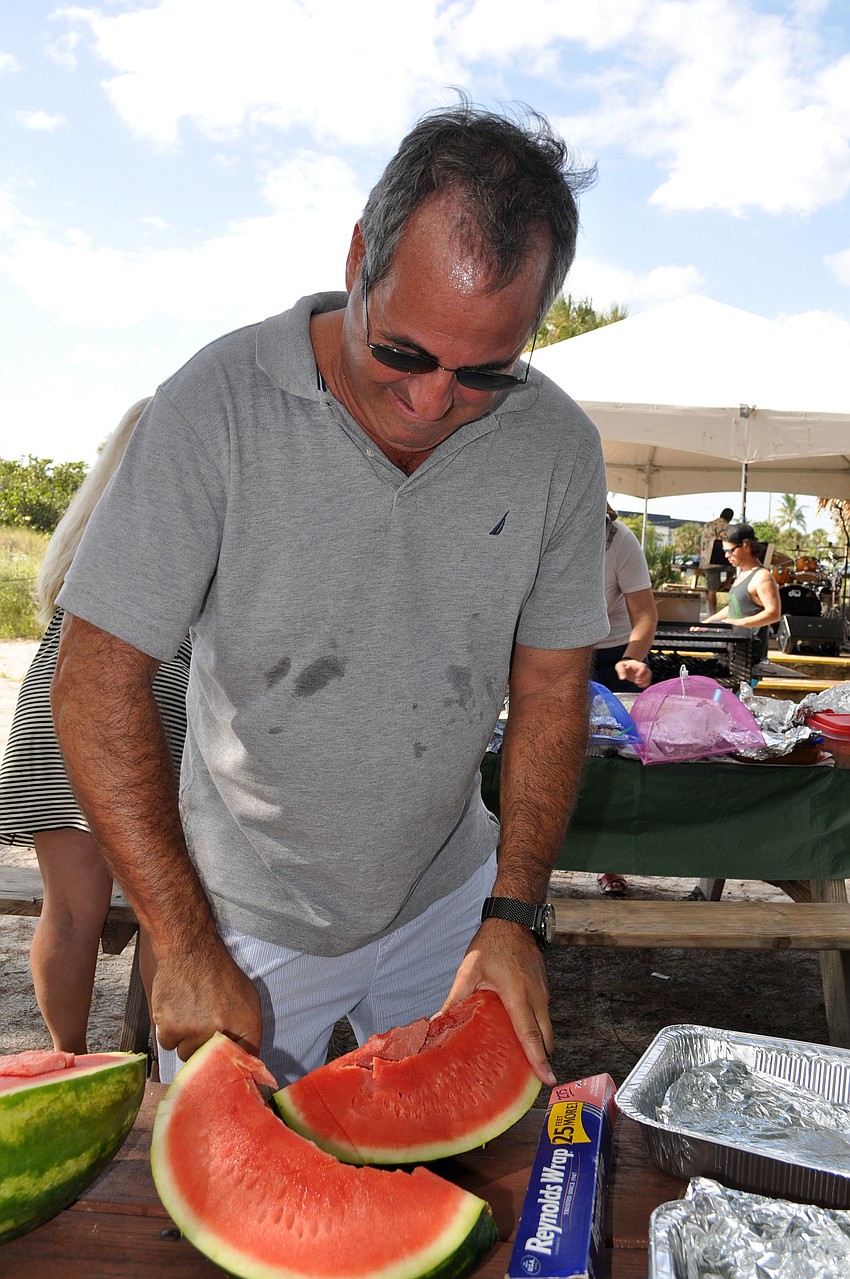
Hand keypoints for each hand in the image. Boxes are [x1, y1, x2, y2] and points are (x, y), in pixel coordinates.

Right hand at [151, 936, 262, 1065]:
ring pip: (186, 1054)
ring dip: (187, 1041)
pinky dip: (170, 1032)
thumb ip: (249, 1032)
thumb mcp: (249, 999)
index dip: (235, 1067)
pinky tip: (177, 1012)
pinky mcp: (170, 1029)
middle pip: (210, 1063)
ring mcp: (194, 1033)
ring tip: (191, 1015)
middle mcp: (221, 1033)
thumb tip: (249, 1062)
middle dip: (207, 1050)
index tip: (227, 1067)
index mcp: (246, 1026)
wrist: (191, 951)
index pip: (244, 1062)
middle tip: (204, 1027)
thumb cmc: (221, 974)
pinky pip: (168, 1045)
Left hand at [438, 918, 554, 1084]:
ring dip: (540, 1043)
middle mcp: (536, 996)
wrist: (513, 919)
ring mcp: (543, 992)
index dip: (538, 1060)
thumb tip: (437, 1022)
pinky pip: (544, 1014)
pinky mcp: (543, 987)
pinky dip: (538, 1028)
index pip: (530, 1034)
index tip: (547, 1079)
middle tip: (532, 1080)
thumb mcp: (469, 972)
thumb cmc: (491, 944)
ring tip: (525, 1062)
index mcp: (517, 995)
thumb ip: (455, 1000)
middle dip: (542, 1059)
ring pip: (547, 1026)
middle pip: (545, 1037)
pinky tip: (522, 1034)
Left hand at [614, 658, 651, 687]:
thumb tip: (622, 678)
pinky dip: (645, 684)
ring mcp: (644, 672)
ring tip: (637, 683)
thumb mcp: (619, 666)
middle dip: (644, 679)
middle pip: (649, 672)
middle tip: (636, 681)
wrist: (626, 666)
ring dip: (645, 682)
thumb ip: (621, 671)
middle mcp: (642, 668)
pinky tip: (639, 685)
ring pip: (650, 677)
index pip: (643, 667)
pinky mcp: (644, 677)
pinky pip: (648, 681)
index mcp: (636, 664)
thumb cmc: (624, 665)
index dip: (642, 672)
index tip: (637, 677)